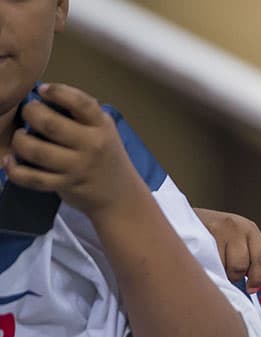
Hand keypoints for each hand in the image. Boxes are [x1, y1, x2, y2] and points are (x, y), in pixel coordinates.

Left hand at [3, 83, 145, 217]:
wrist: (121, 194)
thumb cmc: (105, 155)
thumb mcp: (104, 129)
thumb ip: (81, 114)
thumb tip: (44, 98)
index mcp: (101, 126)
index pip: (81, 103)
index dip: (58, 92)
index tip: (42, 90)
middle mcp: (92, 146)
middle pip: (50, 124)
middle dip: (30, 113)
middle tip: (29, 113)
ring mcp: (78, 168)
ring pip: (37, 151)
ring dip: (20, 141)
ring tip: (21, 137)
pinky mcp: (66, 185)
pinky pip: (33, 178)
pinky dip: (15, 170)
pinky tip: (9, 162)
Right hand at [195, 208, 260, 291]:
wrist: (185, 217)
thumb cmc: (214, 233)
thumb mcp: (237, 239)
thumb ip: (249, 258)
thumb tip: (255, 285)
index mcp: (250, 229)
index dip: (258, 277)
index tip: (251, 288)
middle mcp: (236, 227)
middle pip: (241, 266)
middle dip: (234, 275)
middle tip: (226, 270)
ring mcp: (217, 229)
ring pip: (223, 267)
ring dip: (219, 271)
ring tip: (213, 261)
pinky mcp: (199, 235)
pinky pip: (207, 264)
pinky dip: (207, 267)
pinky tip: (204, 259)